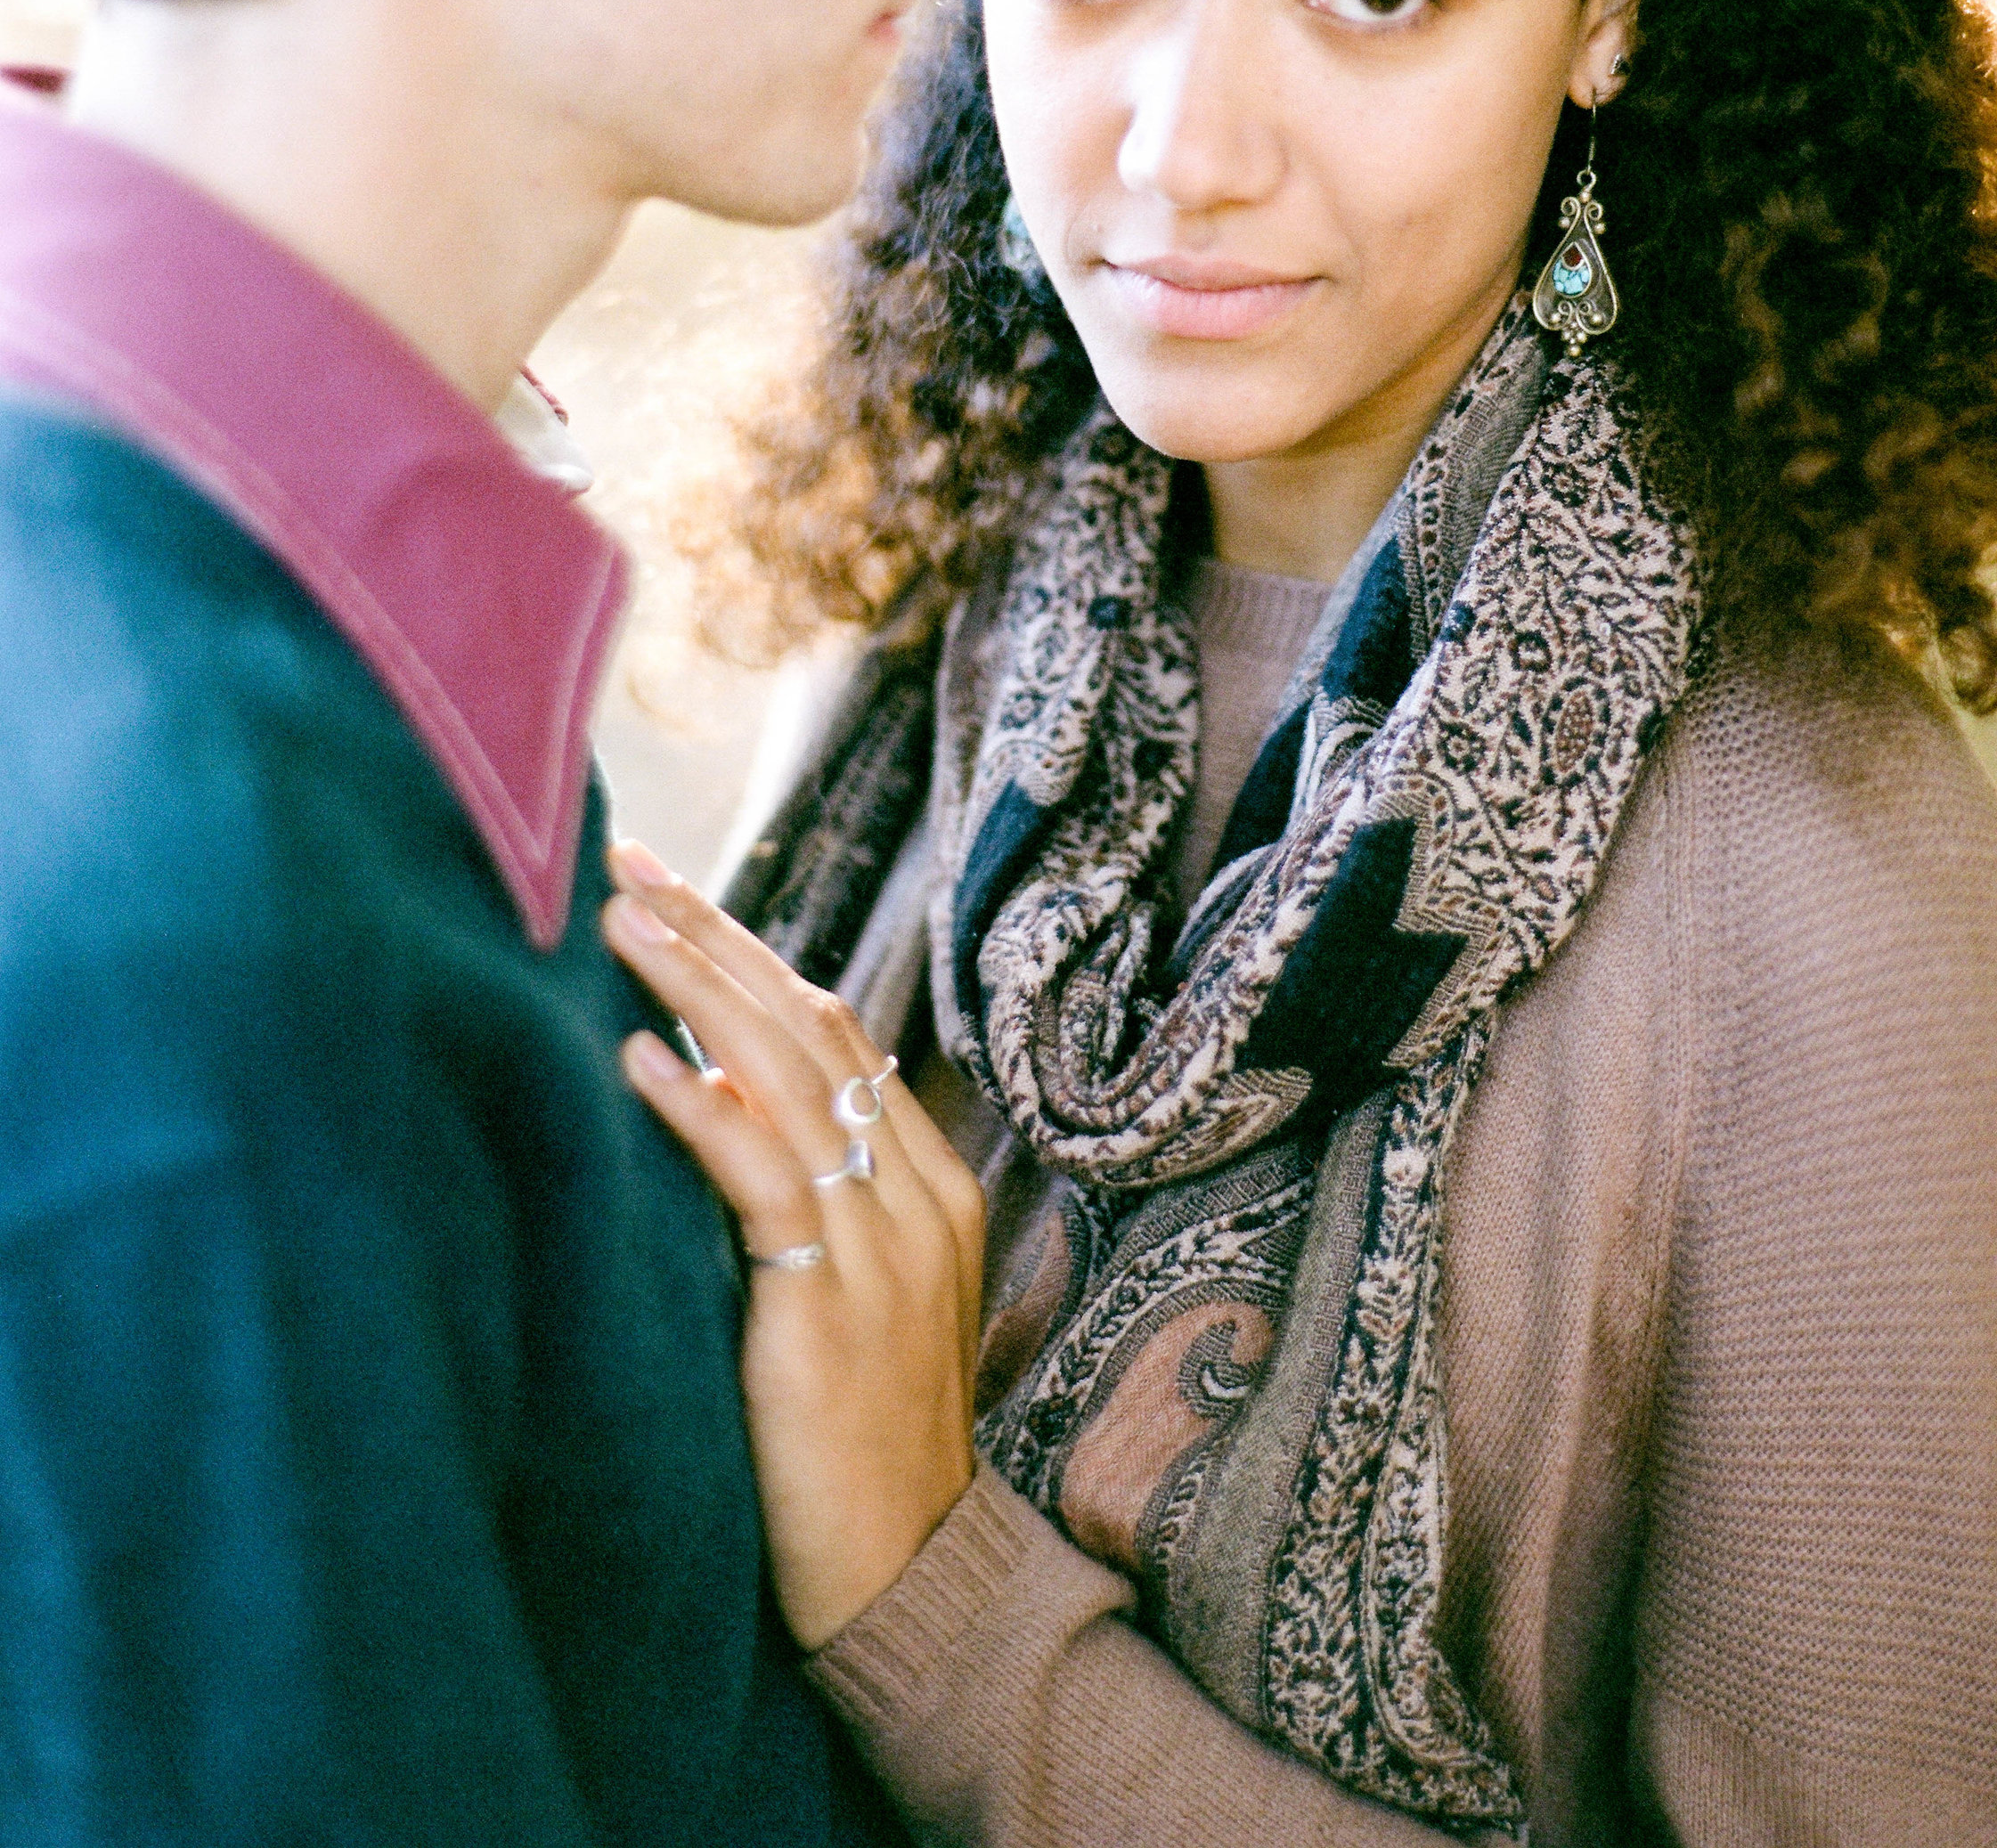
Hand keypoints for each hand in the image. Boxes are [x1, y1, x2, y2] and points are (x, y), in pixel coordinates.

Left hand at [600, 839, 984, 1649]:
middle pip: (810, 1028)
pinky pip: (761, 1180)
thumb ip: (809, 1200)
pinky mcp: (826, 1308)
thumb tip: (718, 1096)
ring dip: (694, 991)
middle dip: (714, 936)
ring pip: (786, 1080)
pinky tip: (636, 1063)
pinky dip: (699, 1110)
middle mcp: (914, 1198)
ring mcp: (879, 1249)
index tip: (670, 887)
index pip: (836, 1029)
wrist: (907, 1580)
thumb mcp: (848, 1298)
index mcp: (929, 1186)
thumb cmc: (856, 1446)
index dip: (752, 949)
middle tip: (629, 864)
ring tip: (618, 924)